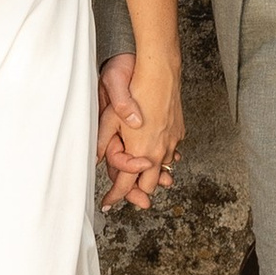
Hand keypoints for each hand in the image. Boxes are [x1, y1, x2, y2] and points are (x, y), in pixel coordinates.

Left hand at [98, 53, 158, 209]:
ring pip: (163, 171)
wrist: (160, 71)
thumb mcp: (110, 116)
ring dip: (152, 176)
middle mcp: (158, 151)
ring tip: (141, 178)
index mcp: (140, 151)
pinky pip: (171, 154)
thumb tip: (97, 160)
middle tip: (126, 193)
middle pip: (149, 185)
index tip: (107, 203)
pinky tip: (156, 156)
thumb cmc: (134, 89)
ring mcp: (171, 142)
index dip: (115, 196)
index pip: (126, 184)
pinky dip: (163, 159)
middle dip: (137, 192)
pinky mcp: (178, 131)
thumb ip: (104, 141)